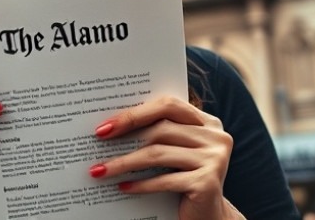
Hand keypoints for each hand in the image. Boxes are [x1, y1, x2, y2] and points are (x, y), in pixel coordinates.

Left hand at [88, 95, 235, 219]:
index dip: (135, 113)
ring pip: (158, 154)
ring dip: (125, 162)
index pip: (168, 105)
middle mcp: (216, 137)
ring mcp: (214, 159)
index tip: (106, 124)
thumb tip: (111, 126)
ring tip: (102, 170)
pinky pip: (164, 180)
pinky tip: (123, 187)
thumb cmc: (185, 180)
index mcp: (207, 122)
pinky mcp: (207, 183)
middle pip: (162, 128)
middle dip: (126, 134)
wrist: (209, 217)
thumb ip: (157, 134)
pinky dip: (140, 184)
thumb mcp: (175, 152)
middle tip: (98, 141)